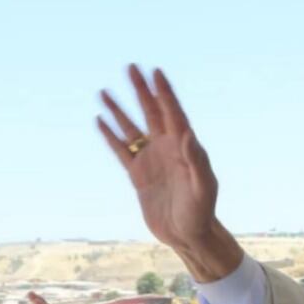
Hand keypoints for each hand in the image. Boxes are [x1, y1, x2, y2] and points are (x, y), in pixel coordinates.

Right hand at [96, 66, 240, 280]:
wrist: (187, 235)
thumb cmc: (201, 212)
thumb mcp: (203, 189)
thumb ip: (197, 162)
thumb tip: (188, 134)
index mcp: (184, 147)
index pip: (173, 113)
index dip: (164, 93)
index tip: (155, 72)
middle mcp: (167, 148)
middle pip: (152, 112)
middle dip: (142, 90)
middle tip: (131, 67)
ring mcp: (151, 159)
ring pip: (132, 129)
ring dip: (120, 110)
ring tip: (104, 92)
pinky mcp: (138, 175)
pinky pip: (121, 150)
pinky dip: (110, 136)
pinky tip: (100, 121)